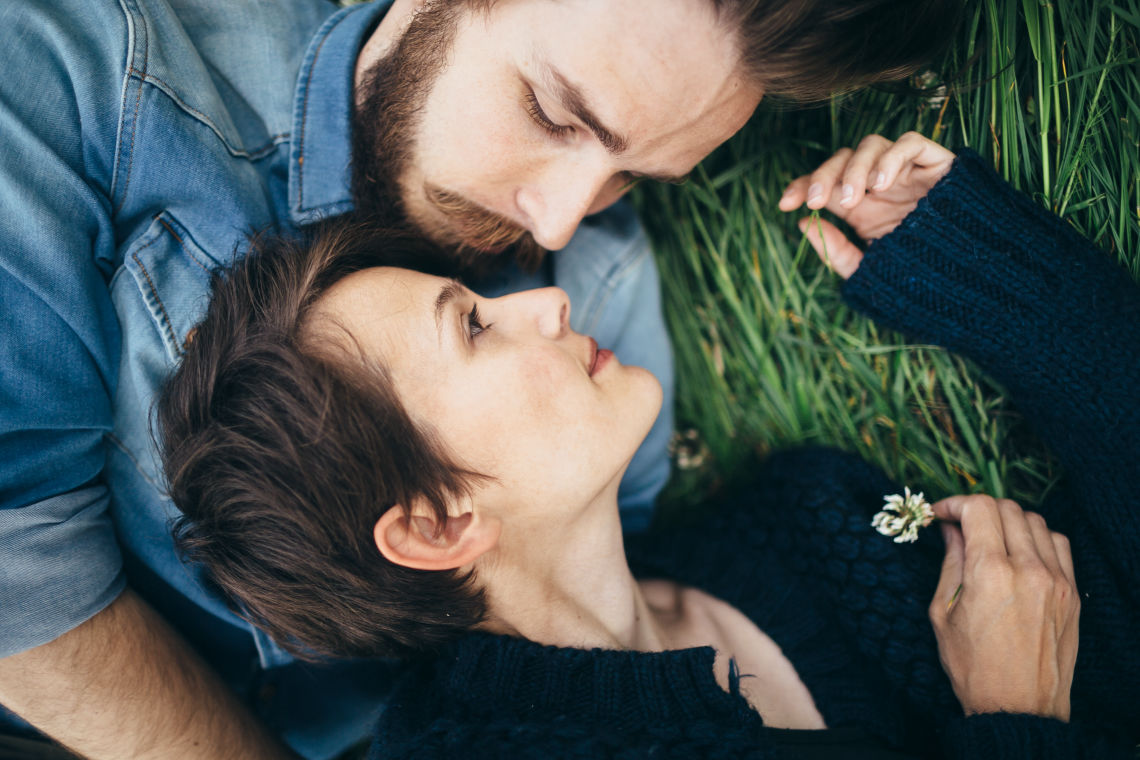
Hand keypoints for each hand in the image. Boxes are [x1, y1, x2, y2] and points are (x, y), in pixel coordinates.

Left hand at [778, 132, 955, 277]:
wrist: (971, 282)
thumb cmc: (918, 278)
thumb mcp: (868, 270)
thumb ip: (835, 251)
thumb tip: (802, 223)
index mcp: (861, 207)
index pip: (824, 183)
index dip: (802, 186)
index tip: (785, 203)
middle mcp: (880, 184)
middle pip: (843, 158)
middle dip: (824, 175)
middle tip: (819, 201)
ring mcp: (908, 172)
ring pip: (872, 144)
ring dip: (855, 168)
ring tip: (854, 198)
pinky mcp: (937, 164)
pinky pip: (911, 143)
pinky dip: (892, 157)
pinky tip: (882, 184)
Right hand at [928, 495, 1079, 720]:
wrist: (1018, 708)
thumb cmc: (974, 667)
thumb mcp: (943, 614)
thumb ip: (950, 563)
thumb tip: (951, 530)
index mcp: (990, 573)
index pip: (978, 509)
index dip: (954, 503)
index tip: (941, 514)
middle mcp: (1027, 569)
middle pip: (1006, 508)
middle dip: (978, 509)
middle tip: (961, 524)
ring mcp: (1055, 580)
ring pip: (1035, 521)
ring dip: (1008, 521)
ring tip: (991, 538)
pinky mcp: (1071, 593)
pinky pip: (1059, 545)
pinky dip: (1037, 538)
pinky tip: (1021, 552)